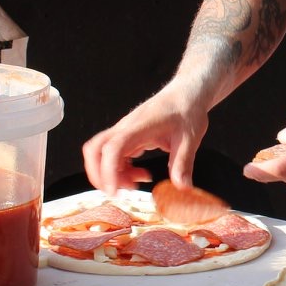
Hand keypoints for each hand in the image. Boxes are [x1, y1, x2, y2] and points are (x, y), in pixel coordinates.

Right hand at [81, 83, 208, 192]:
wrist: (187, 93)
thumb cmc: (187, 109)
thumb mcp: (190, 139)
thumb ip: (183, 163)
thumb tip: (182, 187)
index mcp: (140, 126)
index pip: (114, 148)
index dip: (108, 171)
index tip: (113, 190)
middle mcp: (127, 128)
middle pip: (95, 150)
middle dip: (98, 174)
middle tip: (117, 191)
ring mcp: (125, 131)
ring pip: (102, 154)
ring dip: (112, 174)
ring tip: (136, 183)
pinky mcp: (129, 136)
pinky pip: (113, 155)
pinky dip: (120, 169)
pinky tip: (139, 174)